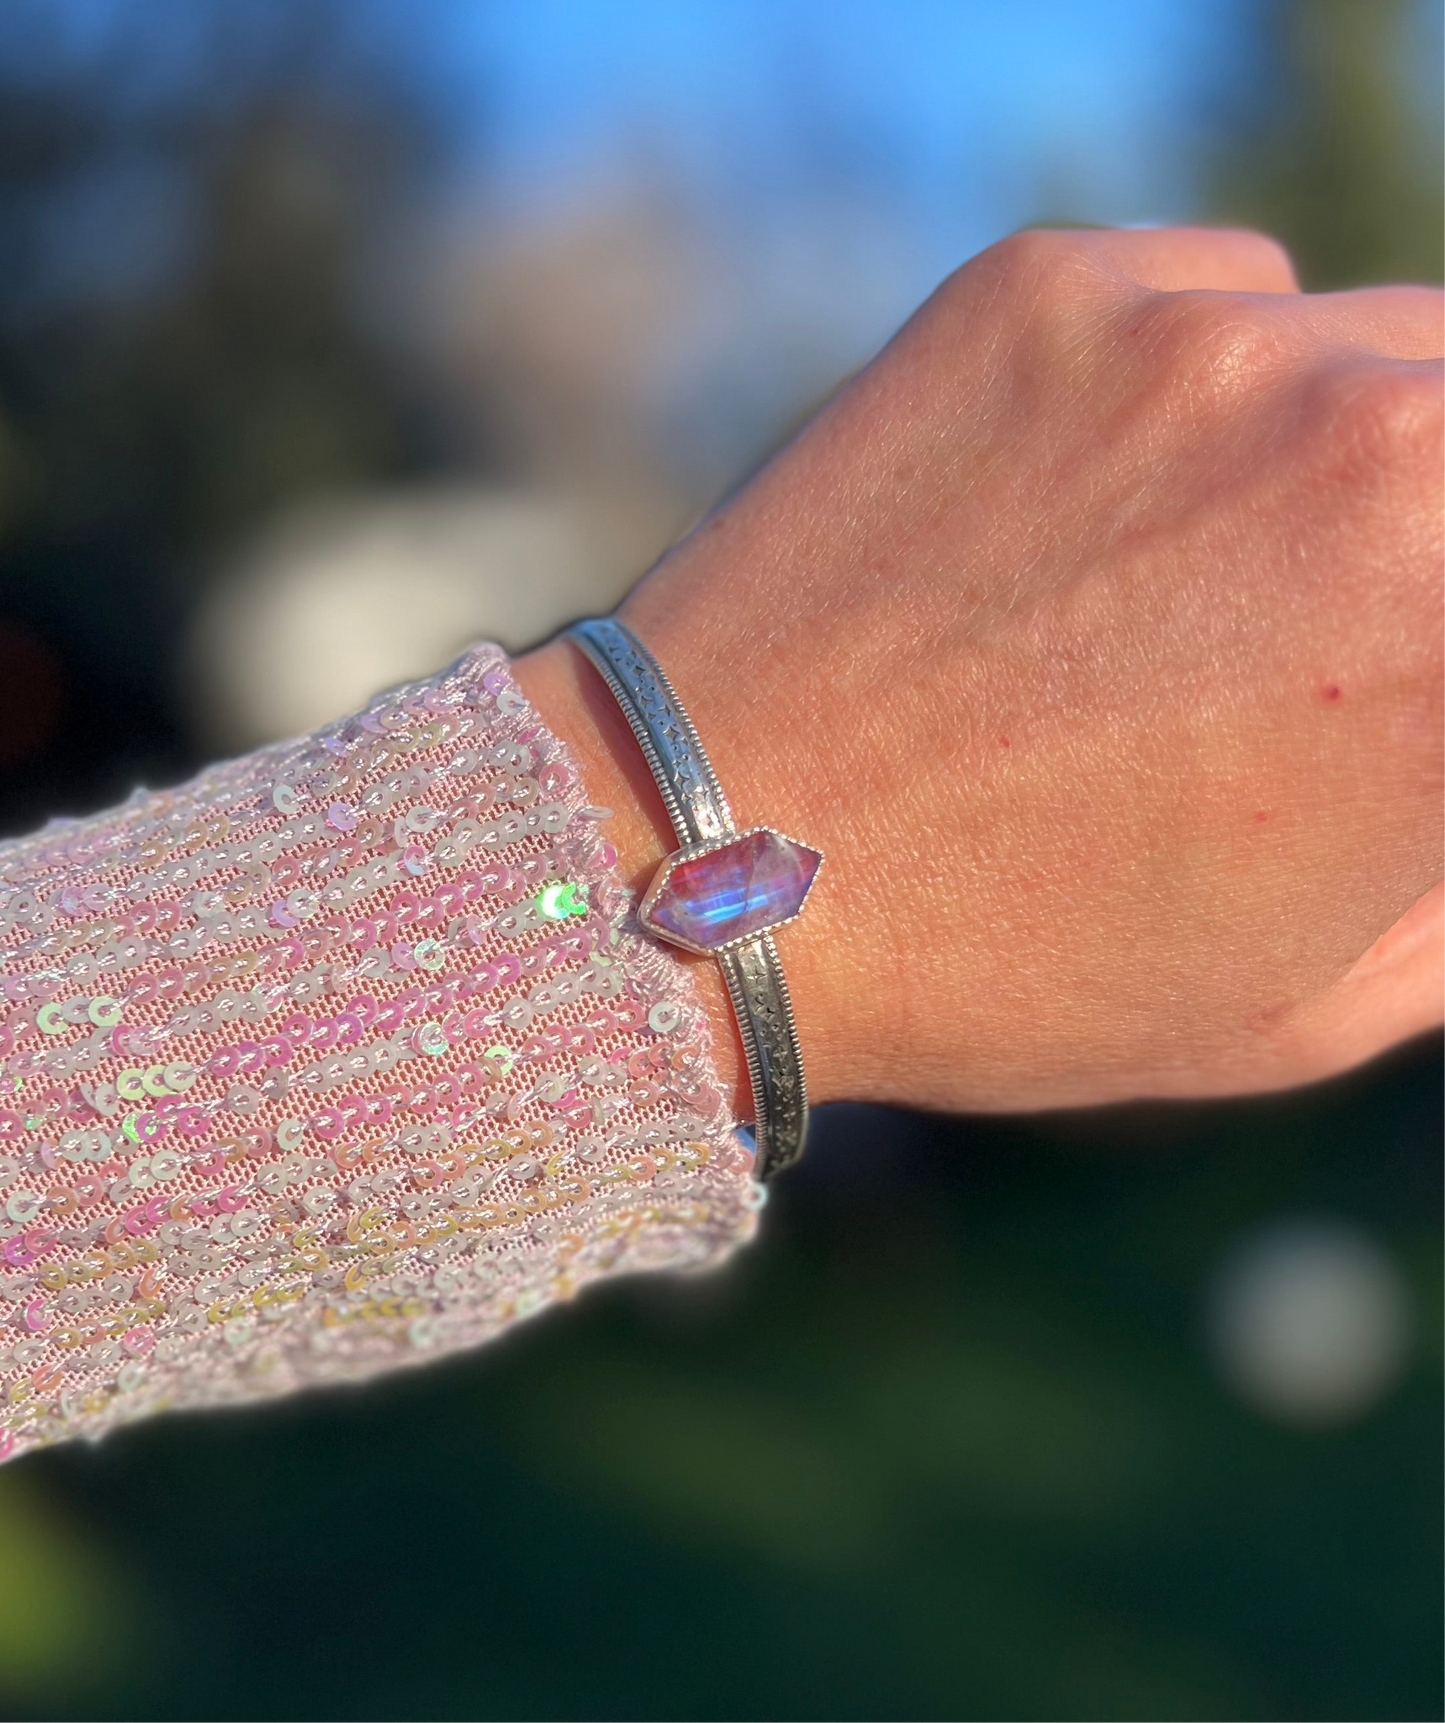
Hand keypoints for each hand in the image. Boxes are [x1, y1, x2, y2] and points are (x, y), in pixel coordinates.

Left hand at [518, 225, 1444, 1114]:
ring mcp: (1192, 339)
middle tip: (1325, 629)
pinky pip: (1219, 293)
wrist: (705, 862)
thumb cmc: (1005, 969)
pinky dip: (1202, 386)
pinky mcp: (1047, 288)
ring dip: (1340, 446)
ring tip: (1199, 580)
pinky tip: (1096, 507)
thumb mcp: (1305, 1000)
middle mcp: (1364, 438)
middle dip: (1432, 538)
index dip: (1437, 650)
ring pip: (1373, 343)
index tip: (1390, 692)